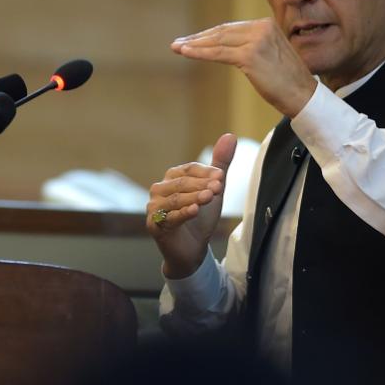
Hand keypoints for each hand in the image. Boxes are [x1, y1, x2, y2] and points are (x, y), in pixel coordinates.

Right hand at [146, 133, 236, 278]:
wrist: (193, 249)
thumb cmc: (201, 217)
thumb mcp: (214, 189)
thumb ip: (220, 164)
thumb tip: (230, 136)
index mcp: (172, 178)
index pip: (188, 169)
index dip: (205, 173)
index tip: (221, 178)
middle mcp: (159, 190)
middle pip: (181, 183)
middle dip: (202, 185)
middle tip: (219, 188)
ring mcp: (154, 207)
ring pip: (176, 199)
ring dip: (194, 197)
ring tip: (210, 197)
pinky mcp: (154, 225)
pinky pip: (169, 216)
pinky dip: (183, 212)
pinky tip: (195, 210)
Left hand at [171, 19, 316, 117]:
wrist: (303, 95)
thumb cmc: (288, 82)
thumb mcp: (270, 56)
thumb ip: (253, 47)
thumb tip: (229, 48)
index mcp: (266, 25)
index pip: (231, 28)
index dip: (209, 34)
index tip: (192, 40)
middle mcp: (261, 28)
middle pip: (222, 32)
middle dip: (198, 38)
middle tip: (178, 43)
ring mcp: (256, 40)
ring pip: (218, 41)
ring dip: (194, 45)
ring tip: (177, 48)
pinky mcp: (250, 55)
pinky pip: (219, 53)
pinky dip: (200, 53)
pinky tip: (186, 53)